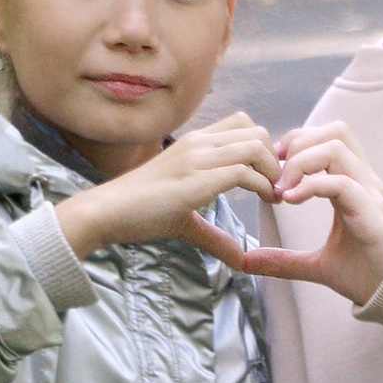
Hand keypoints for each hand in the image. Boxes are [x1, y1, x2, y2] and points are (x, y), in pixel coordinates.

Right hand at [54, 111, 279, 260]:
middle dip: (274, 158)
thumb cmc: (140, 212)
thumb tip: (240, 259)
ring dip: (273, 171)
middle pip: (256, 130)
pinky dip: (263, 185)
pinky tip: (264, 200)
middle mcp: (198, 142)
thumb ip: (214, 234)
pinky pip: (244, 171)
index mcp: (194, 142)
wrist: (108, 211)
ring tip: (272, 195)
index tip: (267, 177)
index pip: (242, 123)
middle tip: (274, 187)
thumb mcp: (185, 218)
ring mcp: (197, 157)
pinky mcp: (197, 178)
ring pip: (255, 146)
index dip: (263, 147)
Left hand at [234, 123, 382, 308]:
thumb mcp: (317, 265)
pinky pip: (342, 183)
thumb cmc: (368, 274)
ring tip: (283, 189)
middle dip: (299, 144)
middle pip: (335, 132)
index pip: (328, 138)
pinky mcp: (372, 214)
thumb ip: (285, 260)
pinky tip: (292, 200)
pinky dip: (312, 186)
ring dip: (302, 161)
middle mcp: (364, 183)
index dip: (297, 143)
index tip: (273, 169)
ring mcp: (370, 195)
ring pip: (337, 148)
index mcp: (353, 185)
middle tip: (276, 175)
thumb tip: (249, 262)